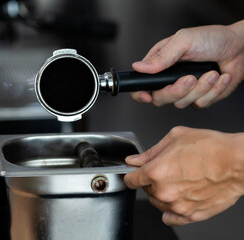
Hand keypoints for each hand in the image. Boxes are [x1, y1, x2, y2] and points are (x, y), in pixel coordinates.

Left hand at [124, 126, 243, 224]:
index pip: (131, 180)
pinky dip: (171, 210)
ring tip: (179, 180)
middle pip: (145, 190)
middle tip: (169, 170)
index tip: (136, 173)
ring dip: (162, 194)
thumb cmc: (211, 147)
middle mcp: (164, 191)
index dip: (133, 174)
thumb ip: (150, 152)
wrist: (239, 162)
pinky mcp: (191, 215)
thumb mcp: (175, 138)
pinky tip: (179, 198)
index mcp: (156, 172)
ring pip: (158, 203)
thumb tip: (134, 160)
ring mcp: (177, 206)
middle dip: (152, 180)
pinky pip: (171, 218)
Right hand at [131, 20, 243, 107]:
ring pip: (181, 103)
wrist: (240, 48)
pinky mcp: (199, 97)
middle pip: (160, 98)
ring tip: (211, 72)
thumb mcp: (184, 41)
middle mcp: (169, 79)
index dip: (140, 93)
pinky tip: (219, 77)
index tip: (146, 96)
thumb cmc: (213, 39)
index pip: (140, 83)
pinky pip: (200, 104)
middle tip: (190, 78)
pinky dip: (213, 91)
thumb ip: (161, 57)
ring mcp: (184, 90)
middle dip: (177, 90)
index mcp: (160, 63)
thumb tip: (139, 67)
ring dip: (201, 88)